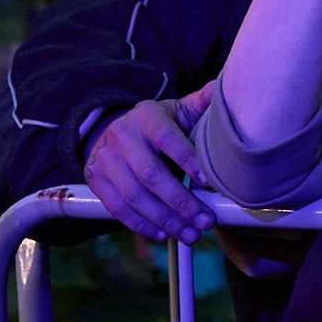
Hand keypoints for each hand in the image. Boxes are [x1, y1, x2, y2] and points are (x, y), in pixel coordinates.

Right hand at [84, 86, 216, 242]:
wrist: (116, 130)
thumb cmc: (160, 124)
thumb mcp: (179, 110)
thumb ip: (203, 102)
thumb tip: (226, 87)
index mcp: (147, 116)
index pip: (167, 138)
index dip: (187, 160)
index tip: (207, 182)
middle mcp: (122, 135)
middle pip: (150, 174)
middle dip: (181, 202)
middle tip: (205, 221)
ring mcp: (105, 159)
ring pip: (134, 196)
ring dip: (165, 220)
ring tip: (190, 233)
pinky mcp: (95, 180)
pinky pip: (117, 208)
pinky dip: (141, 224)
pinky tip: (163, 234)